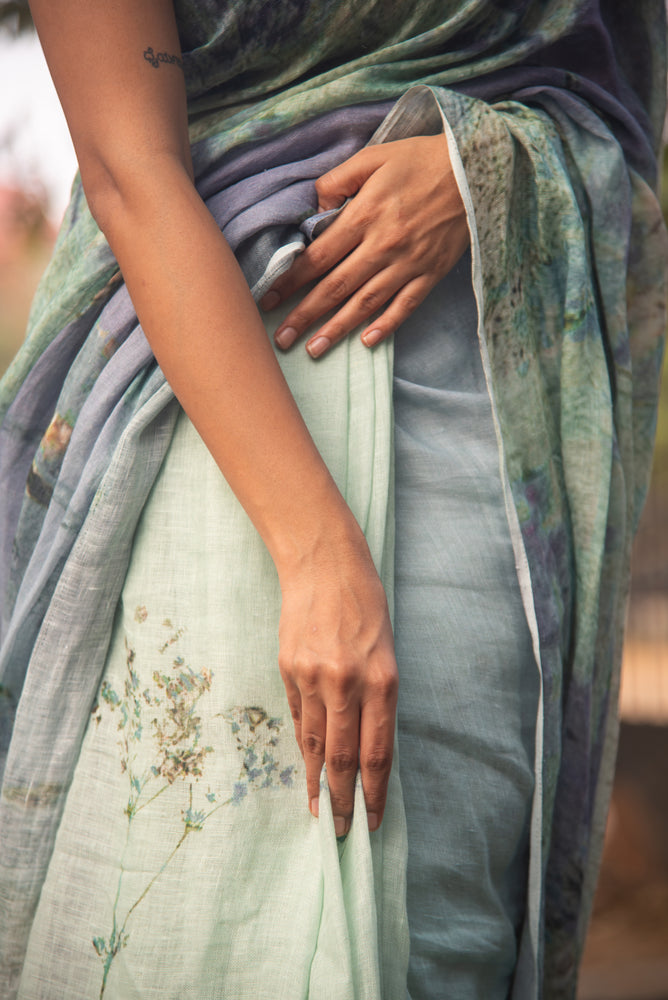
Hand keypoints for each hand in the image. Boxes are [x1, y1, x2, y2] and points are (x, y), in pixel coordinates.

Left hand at [261, 134, 468, 356]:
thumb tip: (315, 210)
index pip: (317, 257)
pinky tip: (366, 342)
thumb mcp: (374, 157)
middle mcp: (383, 245)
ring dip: (336, 329)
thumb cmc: (421, 160)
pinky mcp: (430, 274)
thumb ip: (338, 180)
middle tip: (281, 338)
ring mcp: (407, 264)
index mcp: (364, 216)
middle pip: (335, 287)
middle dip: (304, 315)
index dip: (290, 281)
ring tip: (313, 349)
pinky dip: (386, 325)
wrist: (476, 171)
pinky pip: (405, 306)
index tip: (268, 300)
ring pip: (365, 303)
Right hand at [277, 533, 397, 835]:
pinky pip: (299, 717)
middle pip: (343, 758)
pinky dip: (303, 746)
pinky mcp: (288, 669)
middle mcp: (347, 683)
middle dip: (344, 800)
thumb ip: (376, 703)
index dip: (374, 794)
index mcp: (382, 680)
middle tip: (343, 831)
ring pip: (314, 743)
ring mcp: (313, 677)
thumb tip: (364, 753)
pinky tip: (306, 767)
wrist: (324, 564)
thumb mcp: (387, 654)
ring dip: (318, 781)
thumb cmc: (365, 608)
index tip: (371, 822)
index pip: (377, 754)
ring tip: (321, 810)